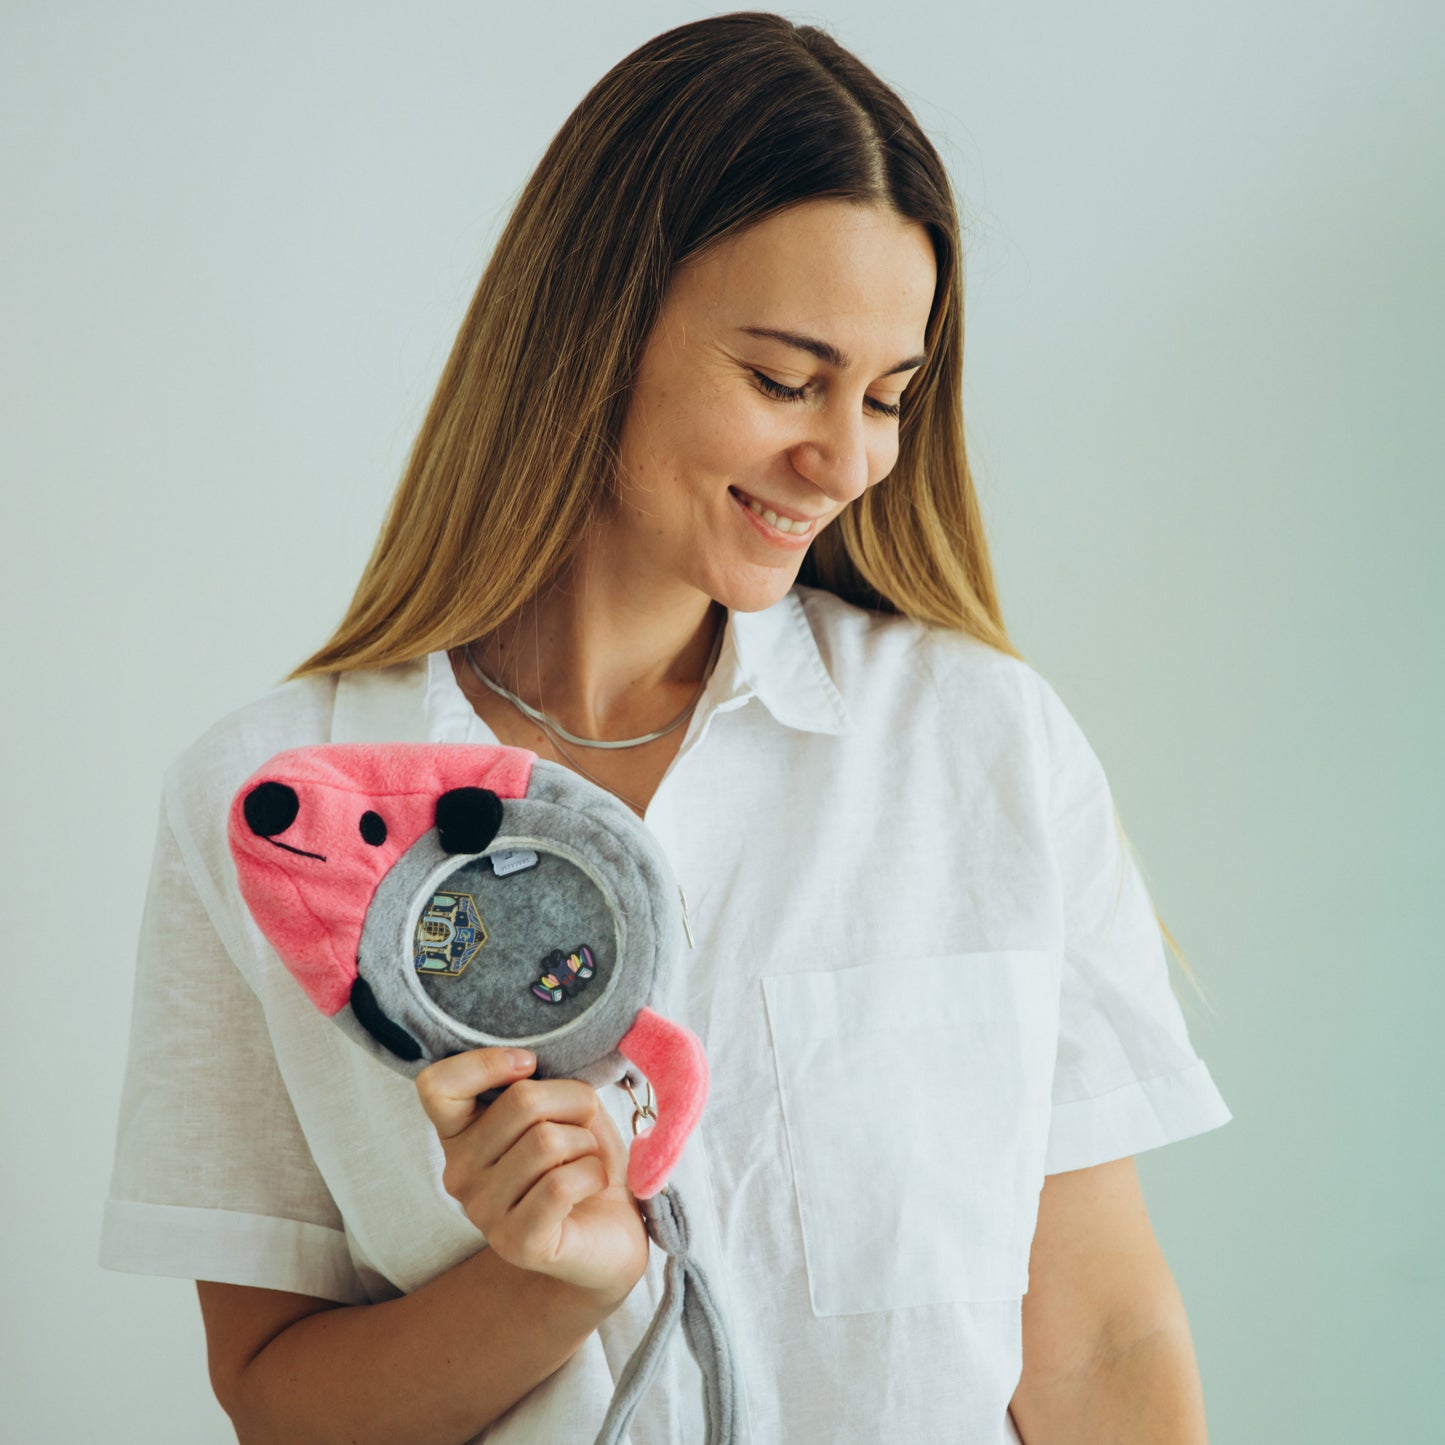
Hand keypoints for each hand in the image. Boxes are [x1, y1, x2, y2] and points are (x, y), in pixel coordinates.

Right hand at [416, 1048, 649, 1301]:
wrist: (613, 1231)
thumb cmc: (583, 1158)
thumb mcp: (564, 1107)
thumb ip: (540, 1084)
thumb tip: (529, 1063)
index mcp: (460, 1133)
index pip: (436, 1085)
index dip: (484, 1063)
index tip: (529, 1066)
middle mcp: (459, 1173)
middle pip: (520, 1102)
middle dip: (573, 1104)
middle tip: (584, 1129)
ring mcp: (483, 1212)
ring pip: (546, 1141)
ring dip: (586, 1144)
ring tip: (586, 1162)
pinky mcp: (516, 1243)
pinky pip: (560, 1183)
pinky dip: (593, 1173)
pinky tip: (593, 1184)